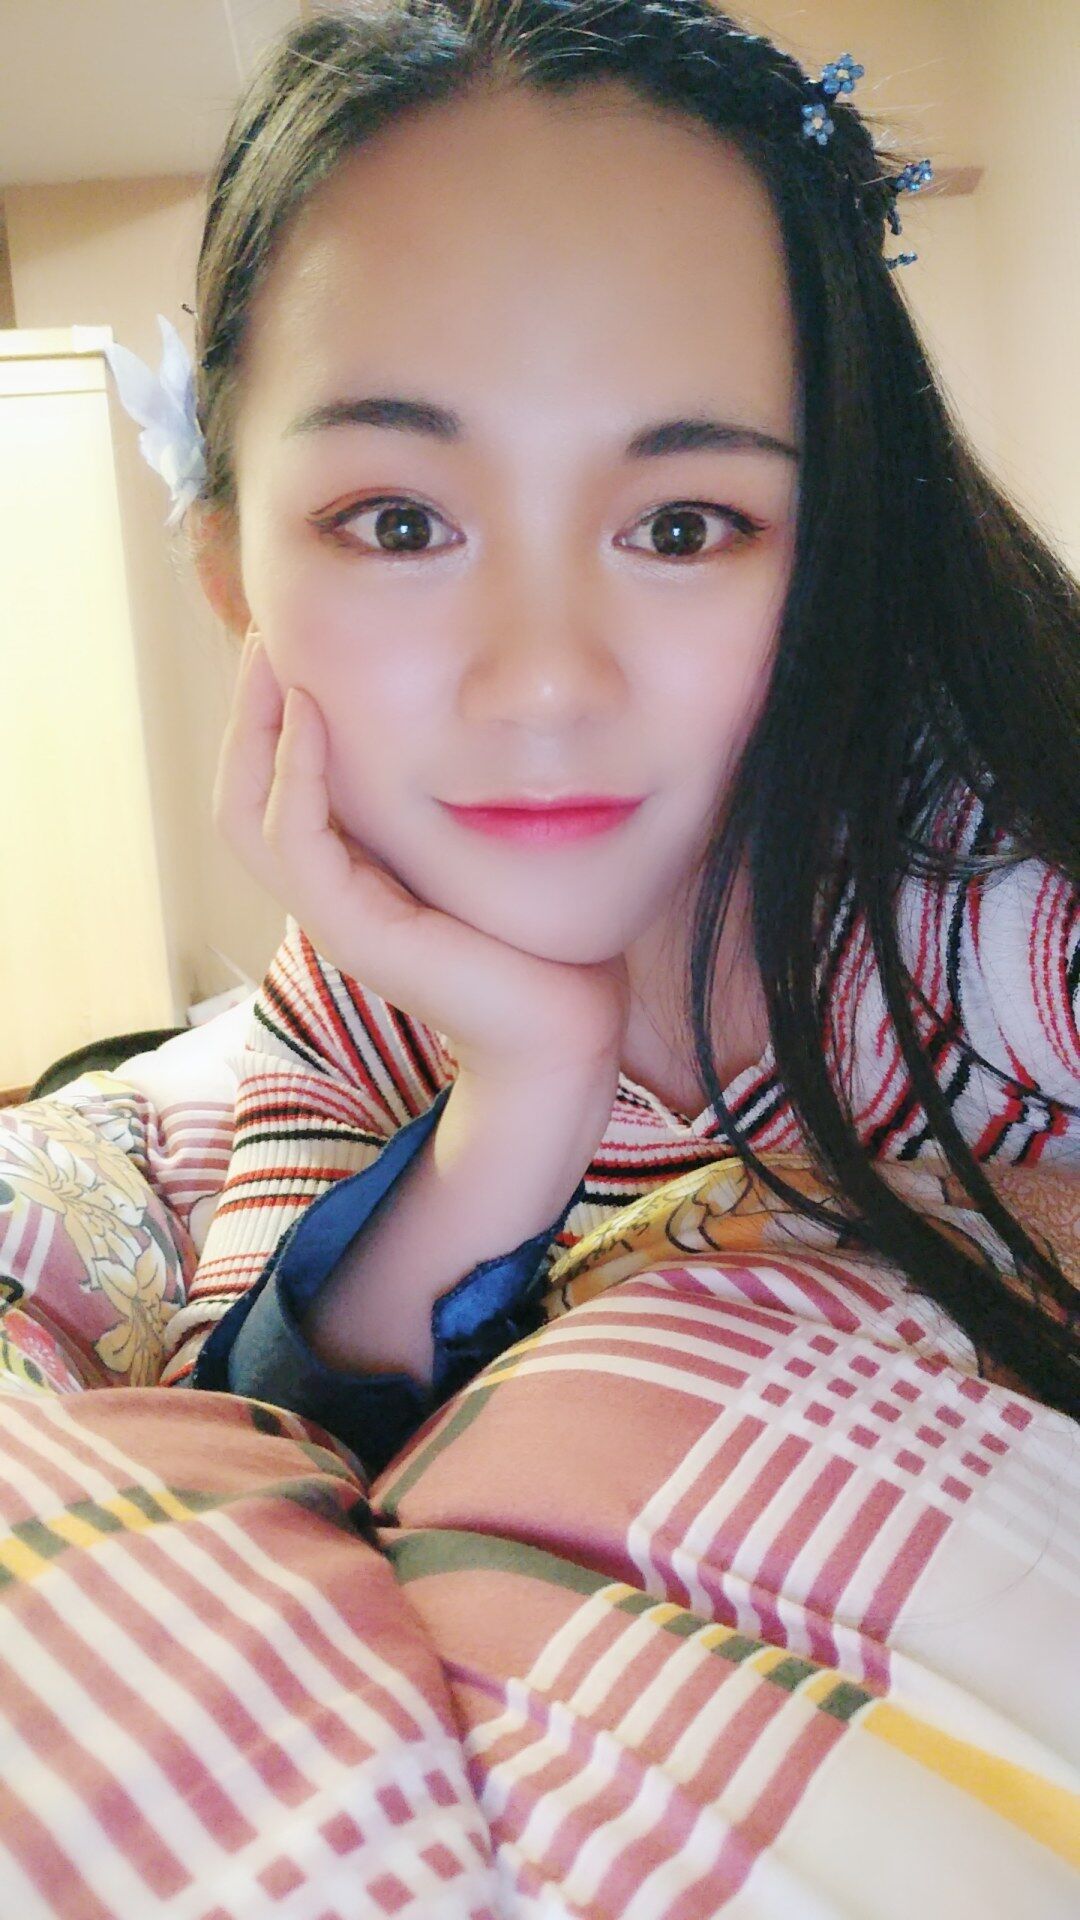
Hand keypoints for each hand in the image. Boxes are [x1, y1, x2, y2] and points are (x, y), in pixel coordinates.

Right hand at [213, 630, 631, 1089]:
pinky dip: (297, 773)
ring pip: (247, 814)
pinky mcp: (353, 932)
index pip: (274, 786)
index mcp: (352, 873)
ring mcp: (333, 916)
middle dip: (247, 710)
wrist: (564, 1028)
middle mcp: (328, 894)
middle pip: (242, 793)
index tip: (296, 640)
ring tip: (277, 658)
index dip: (271, 716)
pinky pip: (294, 841)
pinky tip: (316, 713)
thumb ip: (465, 790)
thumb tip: (480, 708)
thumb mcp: (489, 841)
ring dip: (255, 729)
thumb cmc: (543, 936)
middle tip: (267, 631)